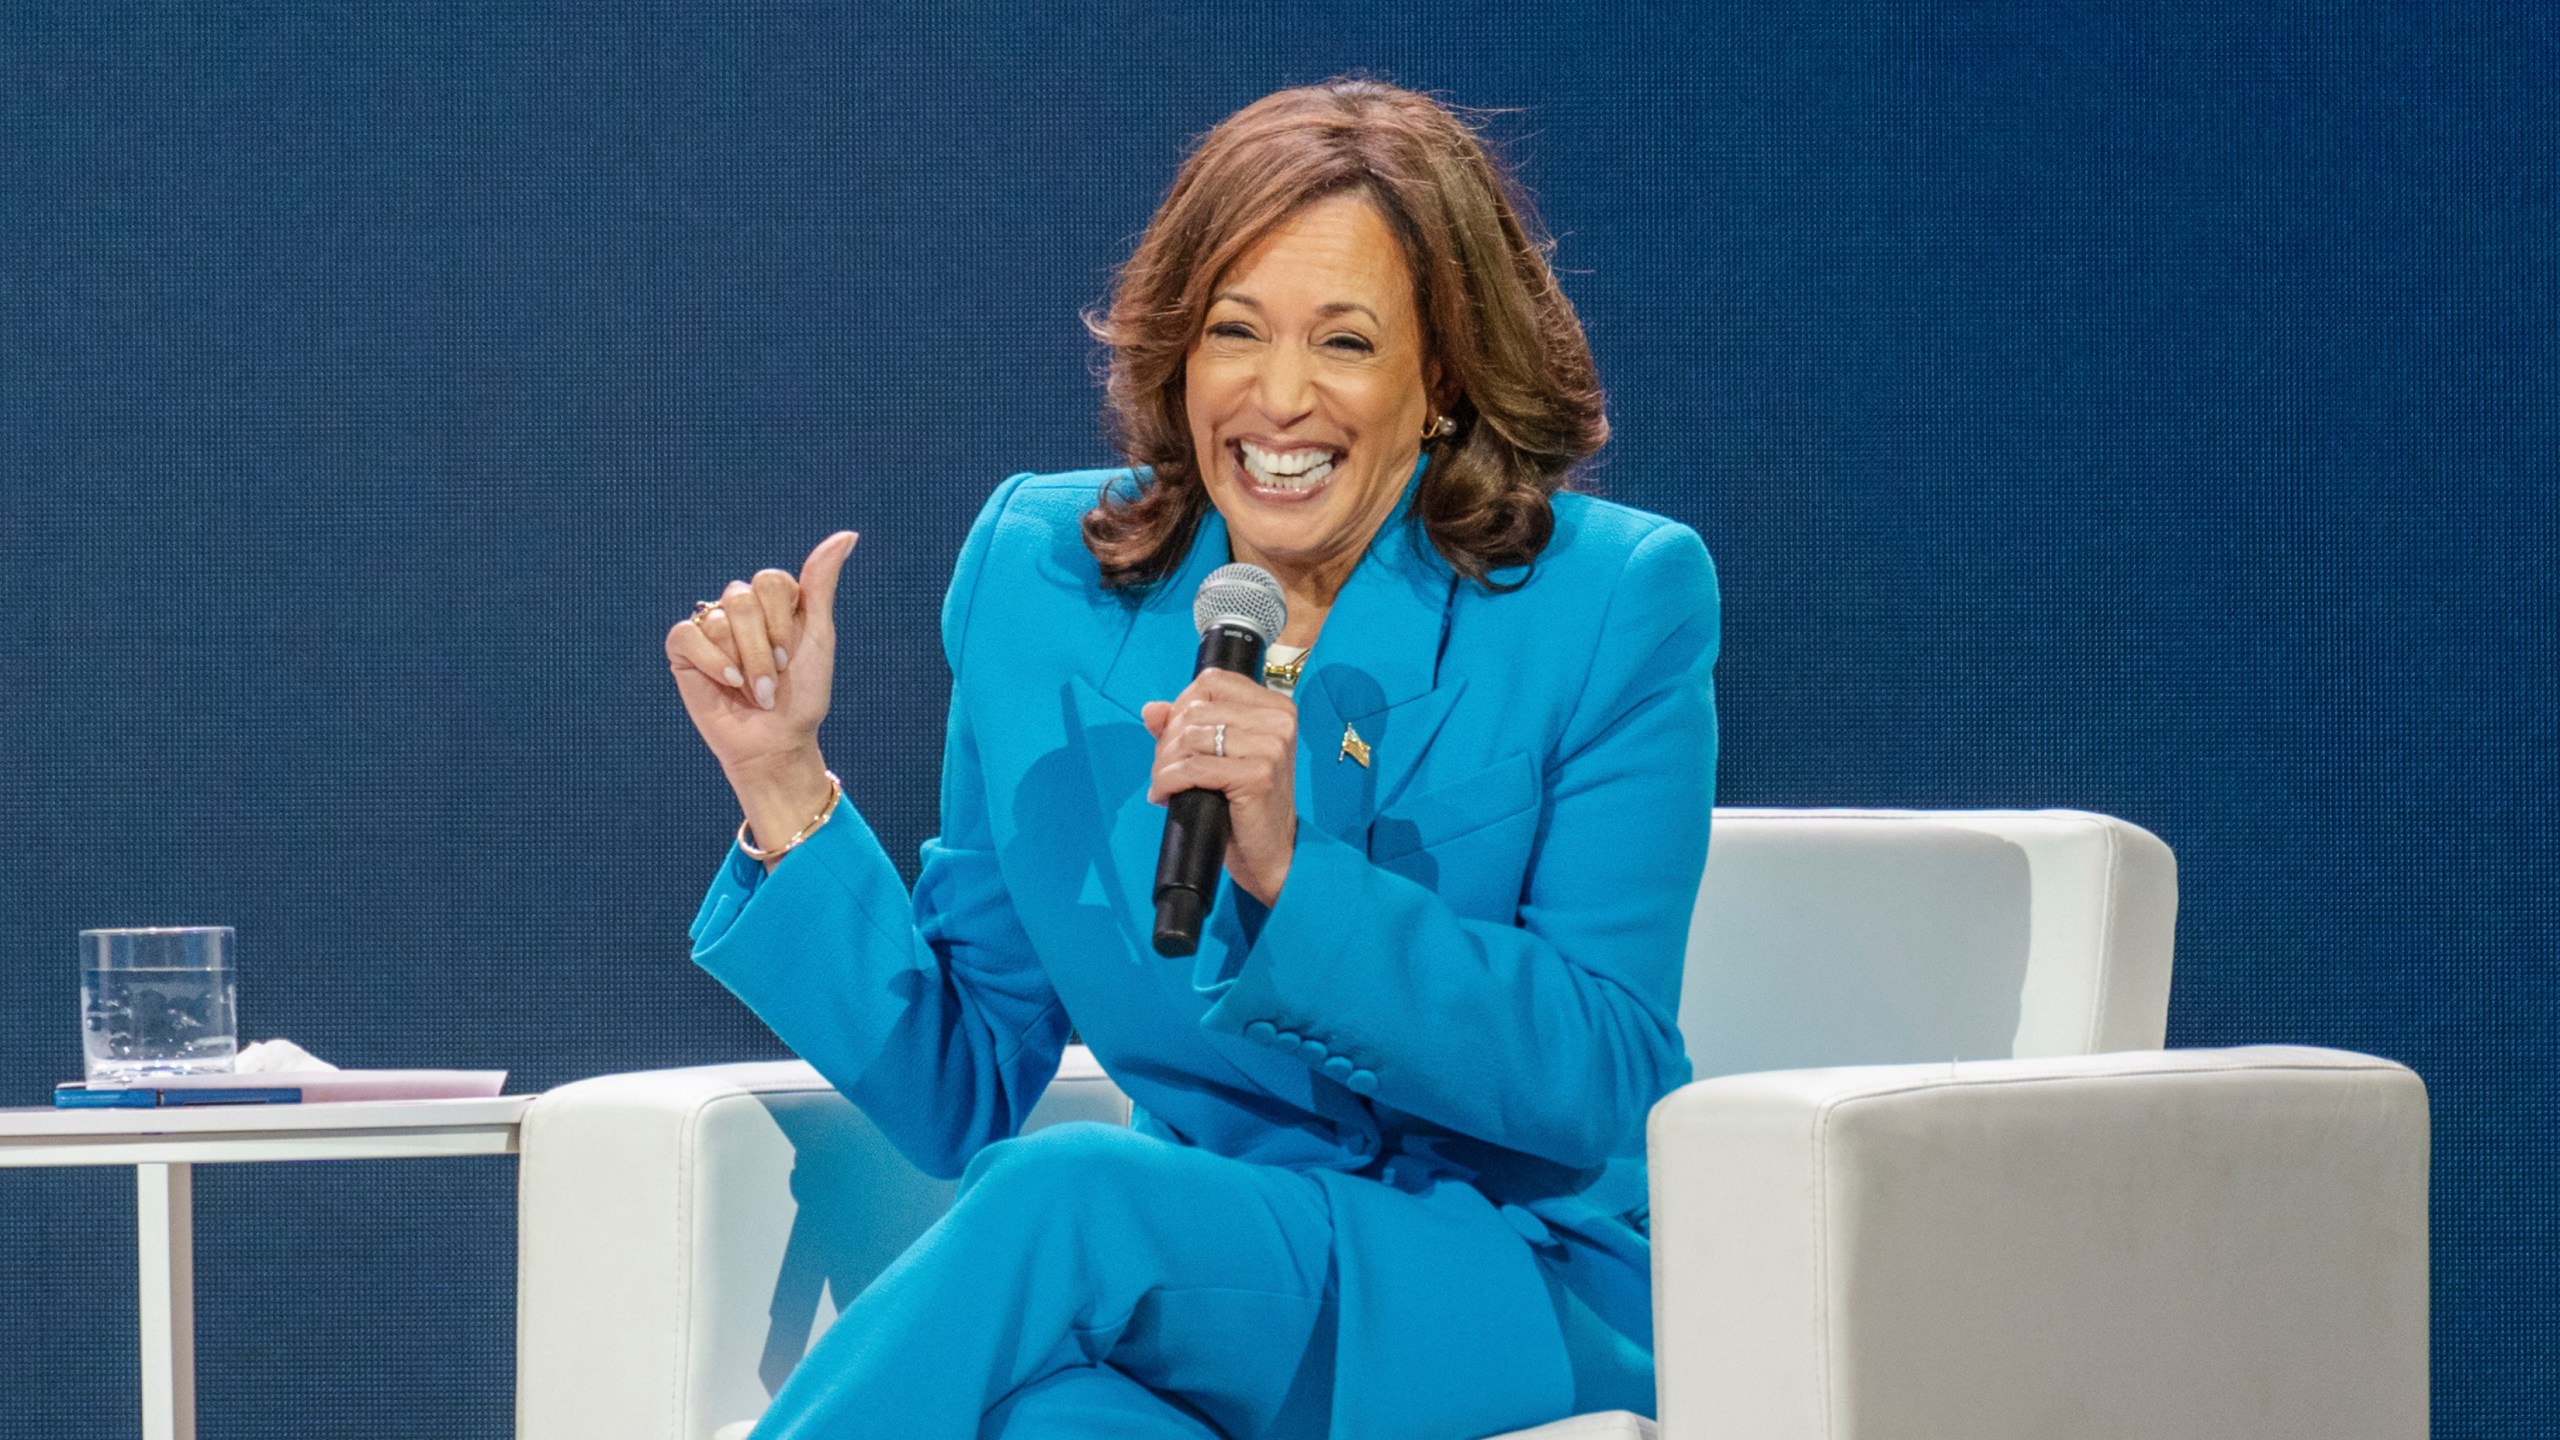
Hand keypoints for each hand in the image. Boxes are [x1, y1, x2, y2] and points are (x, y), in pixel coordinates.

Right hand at [666, 531, 857, 852]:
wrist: (777, 742)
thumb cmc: (802, 695)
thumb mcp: (818, 636)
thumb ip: (822, 584)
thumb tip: (848, 534)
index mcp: (774, 601)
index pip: (771, 580)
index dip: (781, 621)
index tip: (792, 657)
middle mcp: (741, 609)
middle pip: (743, 599)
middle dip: (762, 648)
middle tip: (772, 681)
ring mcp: (711, 627)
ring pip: (719, 620)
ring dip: (742, 664)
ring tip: (752, 691)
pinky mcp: (684, 649)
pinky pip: (688, 635)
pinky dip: (713, 662)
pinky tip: (727, 684)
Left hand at [1141, 669, 1297, 905]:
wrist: (1273, 854)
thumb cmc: (1246, 806)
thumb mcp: (1220, 757)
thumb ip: (1187, 727)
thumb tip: (1151, 709)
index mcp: (1276, 707)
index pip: (1212, 681)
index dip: (1180, 705)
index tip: (1171, 737)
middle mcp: (1279, 720)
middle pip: (1196, 710)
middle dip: (1167, 741)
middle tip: (1162, 770)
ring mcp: (1272, 746)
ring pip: (1191, 737)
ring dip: (1164, 764)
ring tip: (1162, 784)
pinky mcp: (1259, 774)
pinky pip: (1194, 767)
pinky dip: (1169, 781)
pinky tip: (1164, 796)